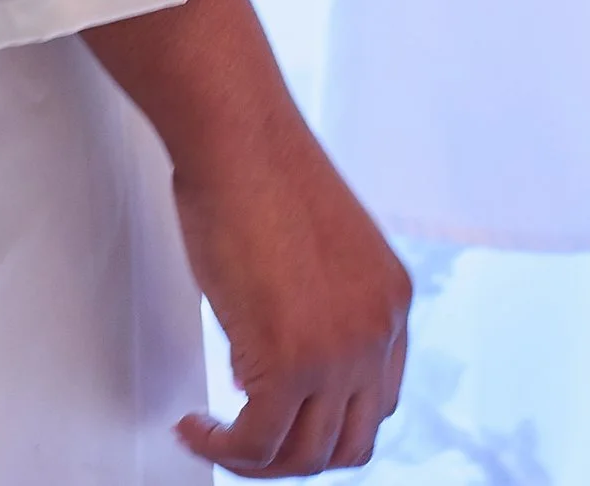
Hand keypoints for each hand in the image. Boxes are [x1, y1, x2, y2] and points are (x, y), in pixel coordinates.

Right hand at [83, 0, 408, 474]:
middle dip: (295, 453)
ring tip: (217, 436)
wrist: (239, 136)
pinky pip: (256, 444)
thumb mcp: (320, 248)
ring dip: (255, 459)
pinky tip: (197, 426)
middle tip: (246, 437)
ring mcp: (340, 351)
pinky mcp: (290, 362)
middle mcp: (378, 331)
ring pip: (304, 457)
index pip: (379, 401)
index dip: (327, 419)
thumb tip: (279, 352)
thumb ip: (322, 304)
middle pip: (350, 443)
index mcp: (392, 300)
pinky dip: (221, 448)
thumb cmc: (261, 170)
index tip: (283, 414)